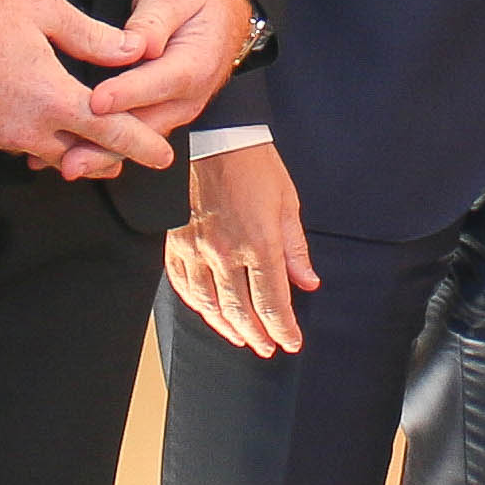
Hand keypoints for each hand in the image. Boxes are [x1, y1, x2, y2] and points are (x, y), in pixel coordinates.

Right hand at [0, 0, 168, 178]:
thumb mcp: (45, 10)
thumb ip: (94, 37)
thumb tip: (135, 52)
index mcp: (51, 97)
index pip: (110, 131)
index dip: (141, 145)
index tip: (163, 157)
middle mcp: (22, 128)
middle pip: (78, 154)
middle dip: (105, 156)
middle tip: (125, 157)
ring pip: (40, 154)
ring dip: (64, 150)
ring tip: (81, 143)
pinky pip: (5, 145)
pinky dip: (24, 138)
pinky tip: (29, 123)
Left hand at [86, 0, 259, 148]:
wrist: (219, 7)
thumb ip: (154, 20)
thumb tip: (141, 44)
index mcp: (196, 63)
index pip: (160, 82)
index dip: (126, 95)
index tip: (95, 102)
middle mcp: (189, 95)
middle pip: (147, 126)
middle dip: (107, 145)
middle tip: (72, 158)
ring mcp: (176, 109)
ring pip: (139, 138)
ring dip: (102, 154)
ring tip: (66, 165)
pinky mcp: (161, 114)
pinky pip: (134, 135)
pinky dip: (105, 147)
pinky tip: (75, 155)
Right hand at [165, 141, 318, 355]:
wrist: (213, 136)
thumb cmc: (253, 164)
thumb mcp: (287, 203)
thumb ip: (295, 249)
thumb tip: (308, 282)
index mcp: (259, 243)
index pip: (272, 301)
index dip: (283, 328)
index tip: (291, 342)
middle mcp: (225, 252)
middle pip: (241, 310)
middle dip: (257, 335)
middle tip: (267, 348)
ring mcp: (197, 250)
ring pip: (209, 304)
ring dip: (227, 327)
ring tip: (242, 339)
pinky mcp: (176, 243)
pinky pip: (183, 286)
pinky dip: (197, 306)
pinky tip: (208, 313)